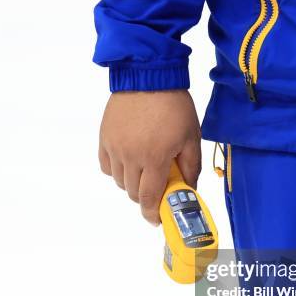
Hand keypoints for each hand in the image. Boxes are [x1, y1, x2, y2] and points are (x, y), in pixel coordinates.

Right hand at [99, 90, 200, 224]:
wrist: (148, 76)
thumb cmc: (174, 106)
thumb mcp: (190, 137)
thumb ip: (190, 167)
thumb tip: (188, 190)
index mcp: (154, 158)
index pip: (149, 198)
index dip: (152, 213)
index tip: (157, 219)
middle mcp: (131, 156)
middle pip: (132, 193)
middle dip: (145, 196)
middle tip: (157, 187)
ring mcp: (115, 147)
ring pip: (119, 181)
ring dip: (132, 183)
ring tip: (144, 169)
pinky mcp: (105, 138)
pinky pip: (106, 166)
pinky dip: (116, 170)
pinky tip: (128, 161)